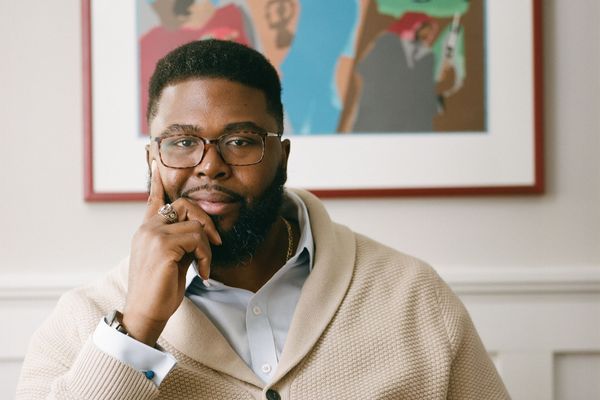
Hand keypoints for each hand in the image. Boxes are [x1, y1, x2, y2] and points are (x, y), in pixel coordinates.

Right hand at [123, 161, 220, 345]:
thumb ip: (181, 241)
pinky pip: (197, 239)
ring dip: (207, 247)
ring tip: (204, 266)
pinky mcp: (162, 245)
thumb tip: (199, 232)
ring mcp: (153, 235)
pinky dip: (206, 256)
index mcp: (147, 230)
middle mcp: (147, 228)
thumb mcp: (173, 260)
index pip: (154, 199)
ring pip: (195, 225)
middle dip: (207, 222)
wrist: (146, 313)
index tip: (156, 162)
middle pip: (186, 205)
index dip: (157, 181)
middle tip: (215, 244)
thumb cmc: (160, 290)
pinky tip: (202, 273)